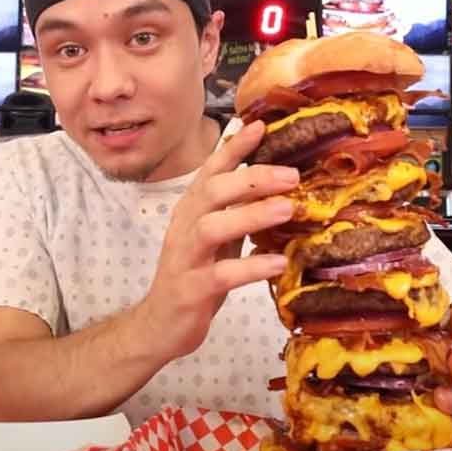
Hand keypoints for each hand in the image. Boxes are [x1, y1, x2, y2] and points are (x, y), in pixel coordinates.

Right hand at [136, 120, 298, 359]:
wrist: (159, 324)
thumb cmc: (195, 275)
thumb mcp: (216, 238)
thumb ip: (237, 211)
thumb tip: (276, 186)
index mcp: (192, 210)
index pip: (210, 170)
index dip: (234, 148)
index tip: (260, 126)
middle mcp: (185, 227)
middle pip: (212, 191)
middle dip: (252, 178)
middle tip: (292, 176)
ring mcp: (185, 258)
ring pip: (212, 227)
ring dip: (251, 215)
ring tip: (288, 209)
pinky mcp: (191, 290)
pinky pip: (220, 275)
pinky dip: (250, 267)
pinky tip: (278, 264)